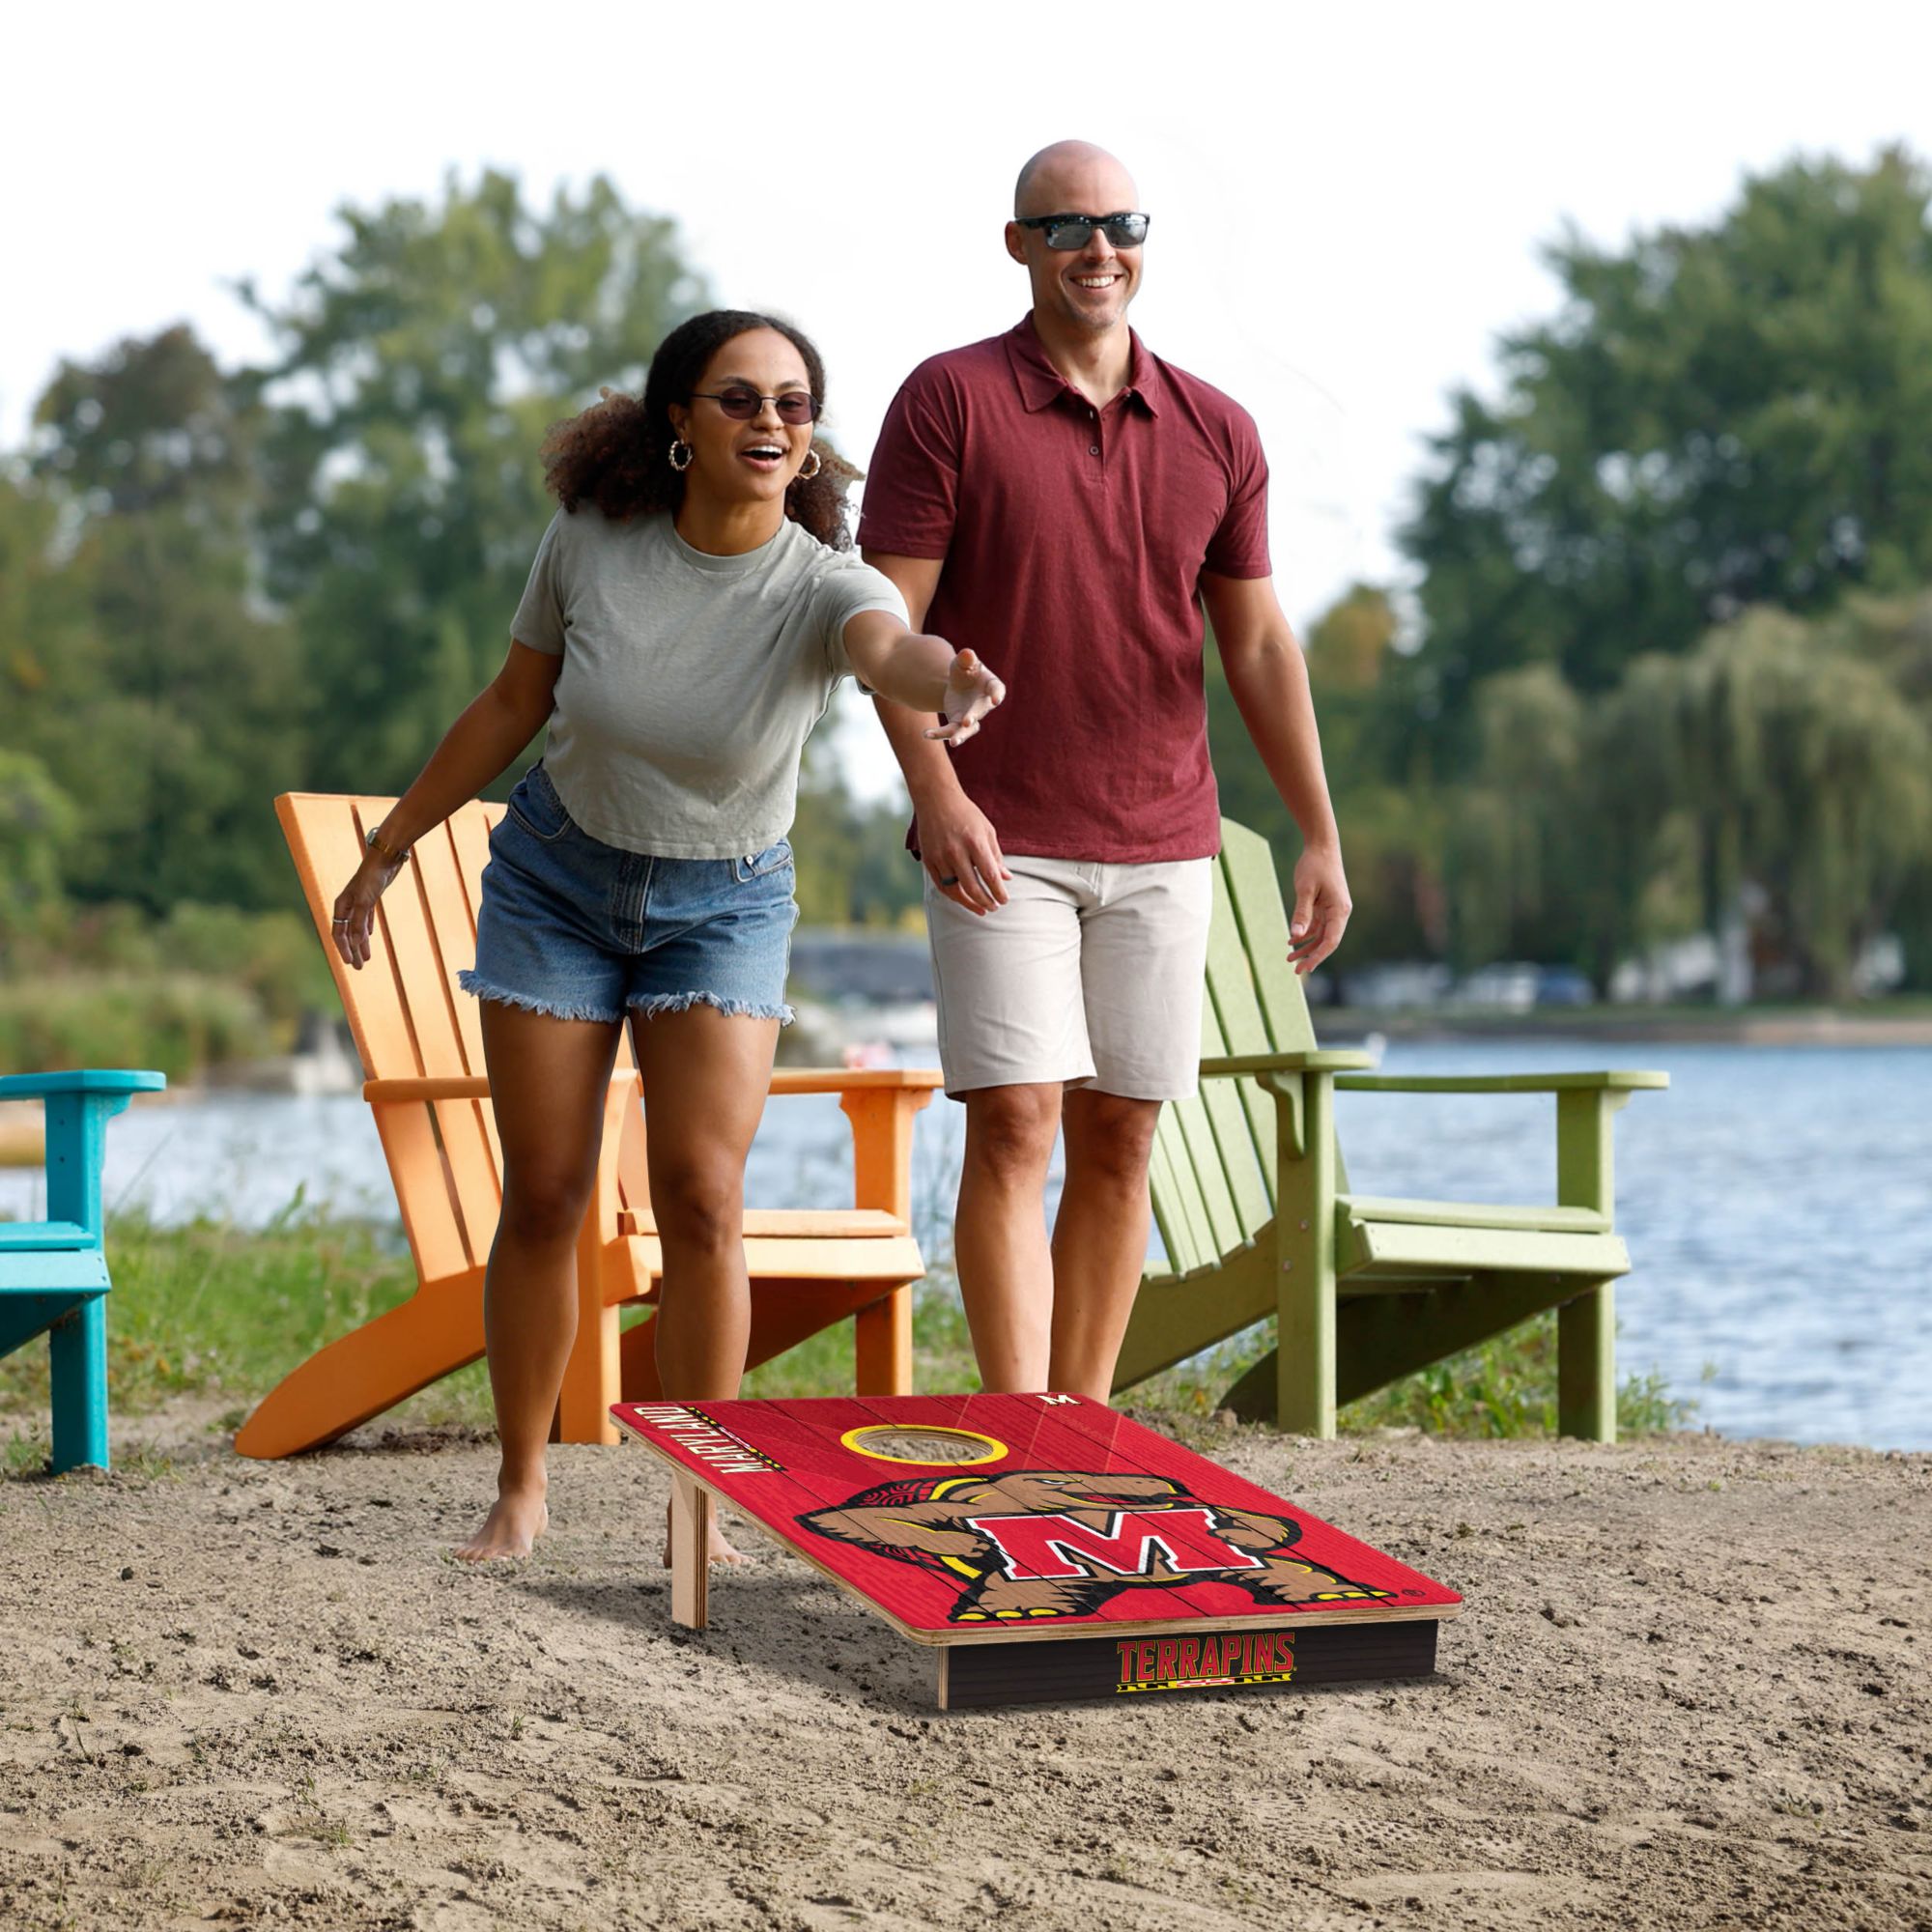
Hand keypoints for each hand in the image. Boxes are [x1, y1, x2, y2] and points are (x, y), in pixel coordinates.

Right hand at [331, 851, 405, 969]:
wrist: (385, 857)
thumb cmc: (373, 877)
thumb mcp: (366, 901)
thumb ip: (359, 922)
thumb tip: (355, 943)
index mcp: (341, 905)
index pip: (339, 933)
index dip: (344, 949)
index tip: (350, 963)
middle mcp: (348, 904)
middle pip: (347, 933)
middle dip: (352, 950)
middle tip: (359, 968)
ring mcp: (359, 901)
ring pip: (357, 927)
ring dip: (361, 943)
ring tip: (366, 958)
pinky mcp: (371, 898)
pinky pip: (366, 918)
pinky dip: (366, 929)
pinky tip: (369, 936)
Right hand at [918, 790, 1011, 915]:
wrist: (936, 799)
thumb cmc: (966, 814)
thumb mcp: (987, 830)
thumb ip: (996, 856)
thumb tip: (1006, 878)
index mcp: (974, 842)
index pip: (989, 875)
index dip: (998, 892)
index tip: (1004, 900)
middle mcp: (956, 851)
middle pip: (972, 887)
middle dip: (986, 901)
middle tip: (994, 907)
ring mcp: (940, 857)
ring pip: (955, 890)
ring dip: (969, 903)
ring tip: (981, 909)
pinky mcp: (928, 860)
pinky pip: (941, 885)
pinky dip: (953, 895)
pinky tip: (963, 899)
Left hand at [925, 648, 1005, 746]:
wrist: (957, 684)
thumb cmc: (965, 670)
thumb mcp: (963, 662)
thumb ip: (966, 658)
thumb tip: (967, 653)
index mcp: (990, 685)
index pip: (997, 689)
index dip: (997, 694)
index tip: (996, 700)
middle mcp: (983, 704)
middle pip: (980, 712)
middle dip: (973, 717)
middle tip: (967, 722)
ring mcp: (971, 717)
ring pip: (968, 730)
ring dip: (961, 736)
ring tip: (953, 743)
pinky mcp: (958, 724)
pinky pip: (950, 731)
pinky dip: (939, 734)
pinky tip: (926, 734)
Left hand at [1287, 844, 1350, 975]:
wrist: (1321, 846)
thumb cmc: (1314, 865)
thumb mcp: (1305, 890)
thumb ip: (1301, 913)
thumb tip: (1295, 936)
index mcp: (1339, 910)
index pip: (1331, 940)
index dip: (1318, 956)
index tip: (1305, 968)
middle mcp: (1339, 912)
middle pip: (1327, 941)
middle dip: (1312, 956)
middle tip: (1295, 971)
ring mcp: (1333, 909)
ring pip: (1321, 935)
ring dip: (1306, 946)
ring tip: (1289, 958)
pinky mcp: (1325, 905)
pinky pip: (1317, 925)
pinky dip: (1305, 933)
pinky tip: (1291, 940)